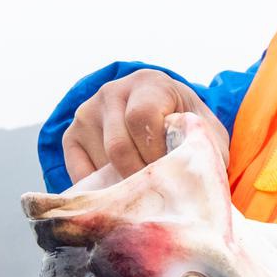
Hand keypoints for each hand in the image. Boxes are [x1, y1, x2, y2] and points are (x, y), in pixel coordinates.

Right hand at [64, 70, 225, 182]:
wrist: (162, 115)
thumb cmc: (185, 127)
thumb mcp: (205, 131)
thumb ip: (204, 148)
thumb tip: (197, 181)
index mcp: (148, 83)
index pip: (141, 118)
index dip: (155, 152)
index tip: (169, 171)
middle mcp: (112, 92)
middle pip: (118, 146)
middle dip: (140, 176)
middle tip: (157, 192)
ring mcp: (87, 112)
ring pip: (101, 162)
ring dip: (123, 185)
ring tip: (144, 192)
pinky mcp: (71, 135)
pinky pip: (81, 173)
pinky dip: (101, 191)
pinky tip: (121, 192)